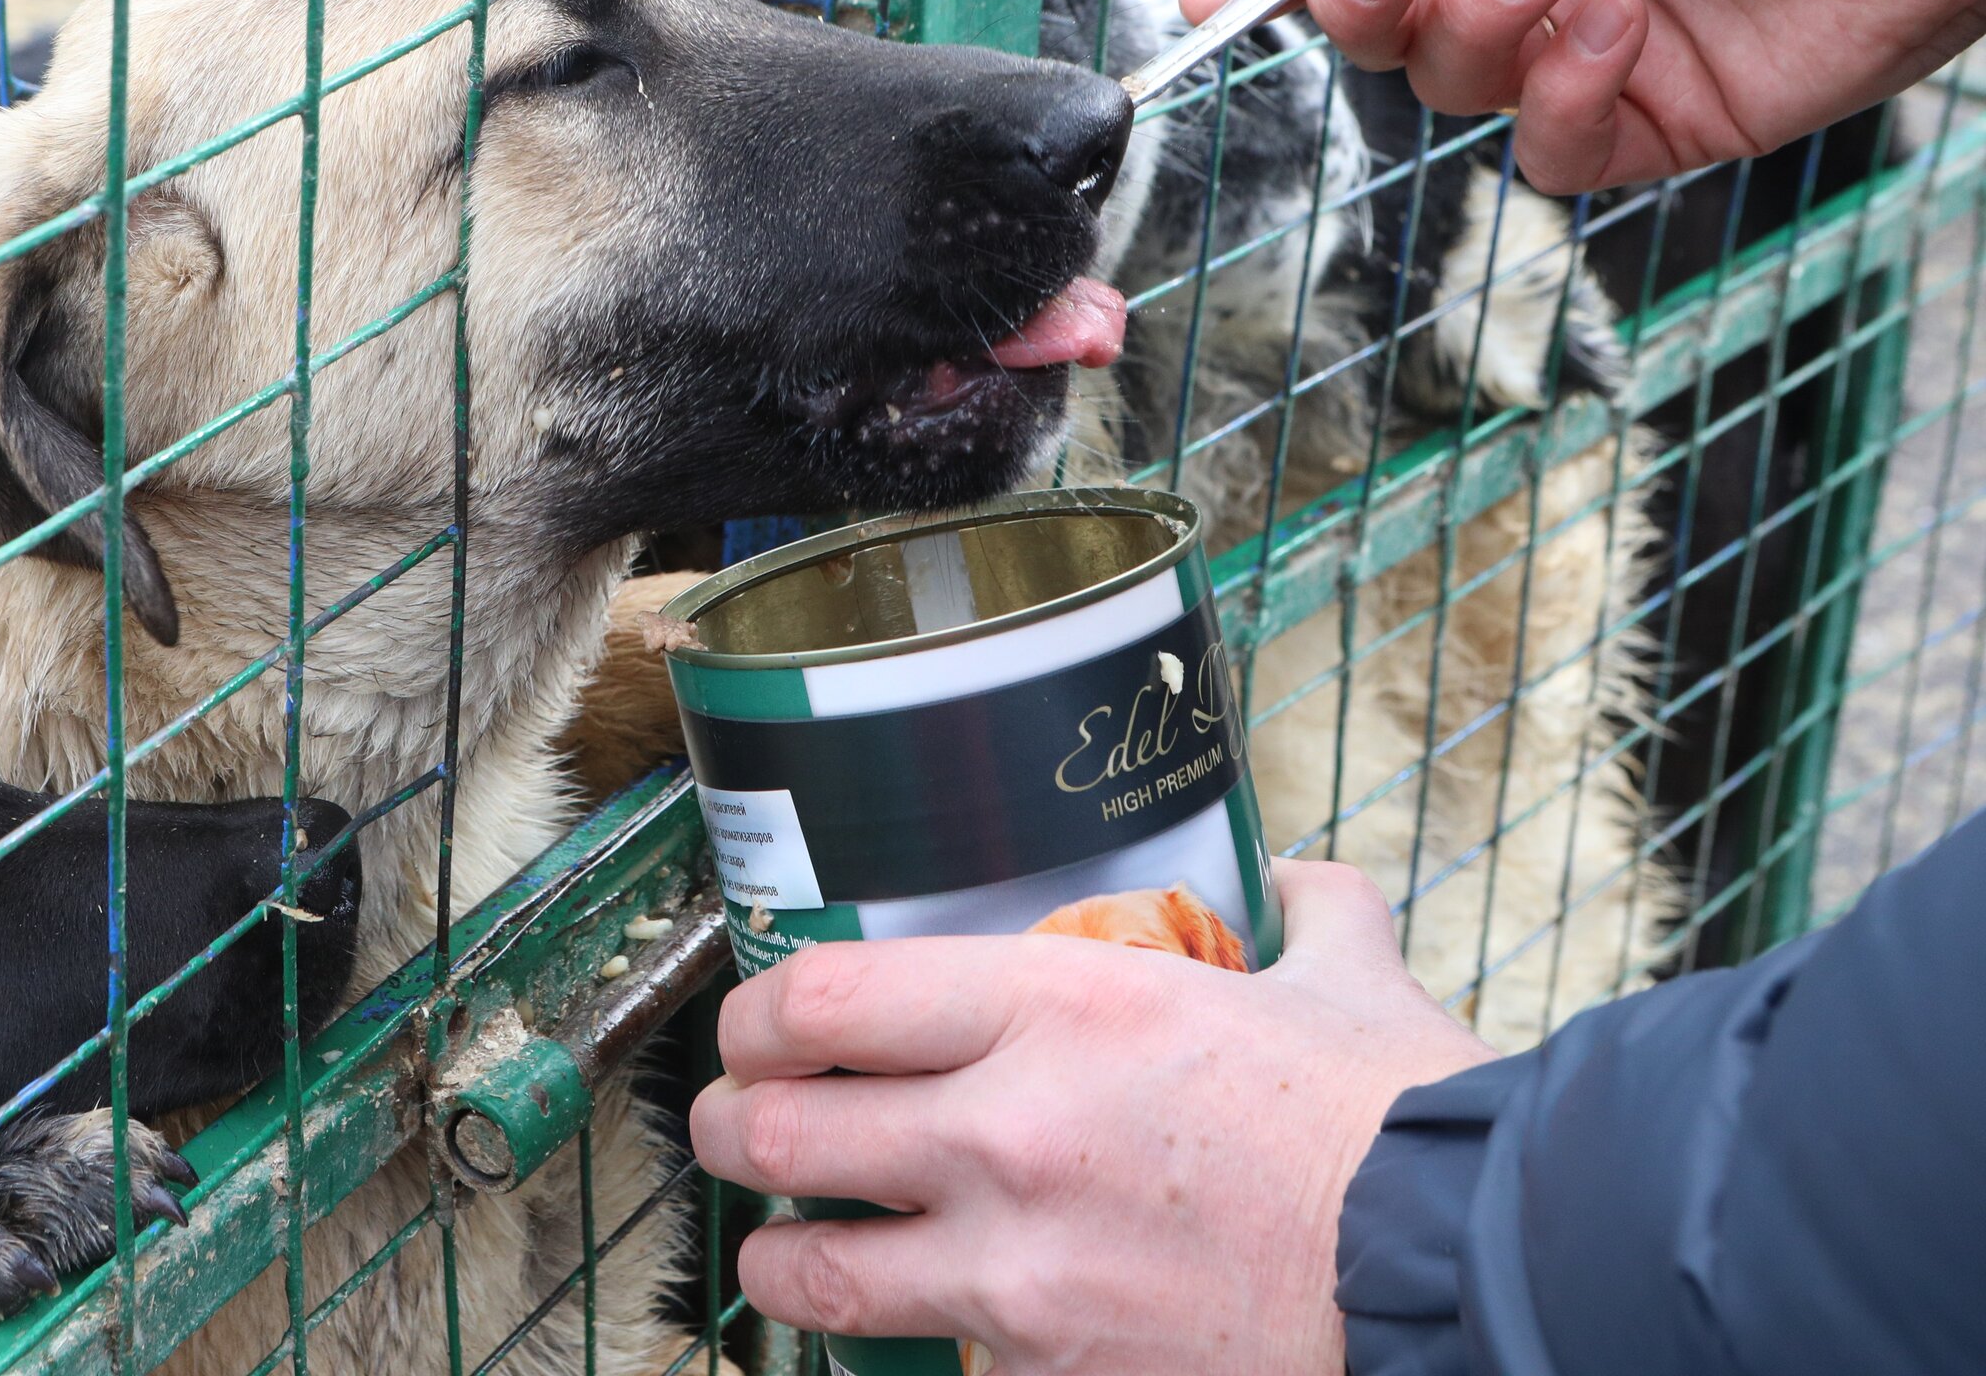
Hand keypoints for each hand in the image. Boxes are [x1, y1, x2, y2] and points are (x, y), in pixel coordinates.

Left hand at [687, 860, 1493, 1375]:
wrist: (1481, 1284)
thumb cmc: (1411, 1134)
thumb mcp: (1351, 987)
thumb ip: (1310, 920)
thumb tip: (1306, 888)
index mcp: (1058, 1010)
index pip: (818, 1000)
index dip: (755, 1015)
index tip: (757, 1028)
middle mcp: (1008, 1137)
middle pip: (777, 1132)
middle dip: (734, 1130)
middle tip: (742, 1129)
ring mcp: (1020, 1278)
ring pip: (813, 1275)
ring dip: (780, 1260)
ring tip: (785, 1250)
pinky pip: (925, 1369)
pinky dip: (904, 1353)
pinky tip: (917, 1336)